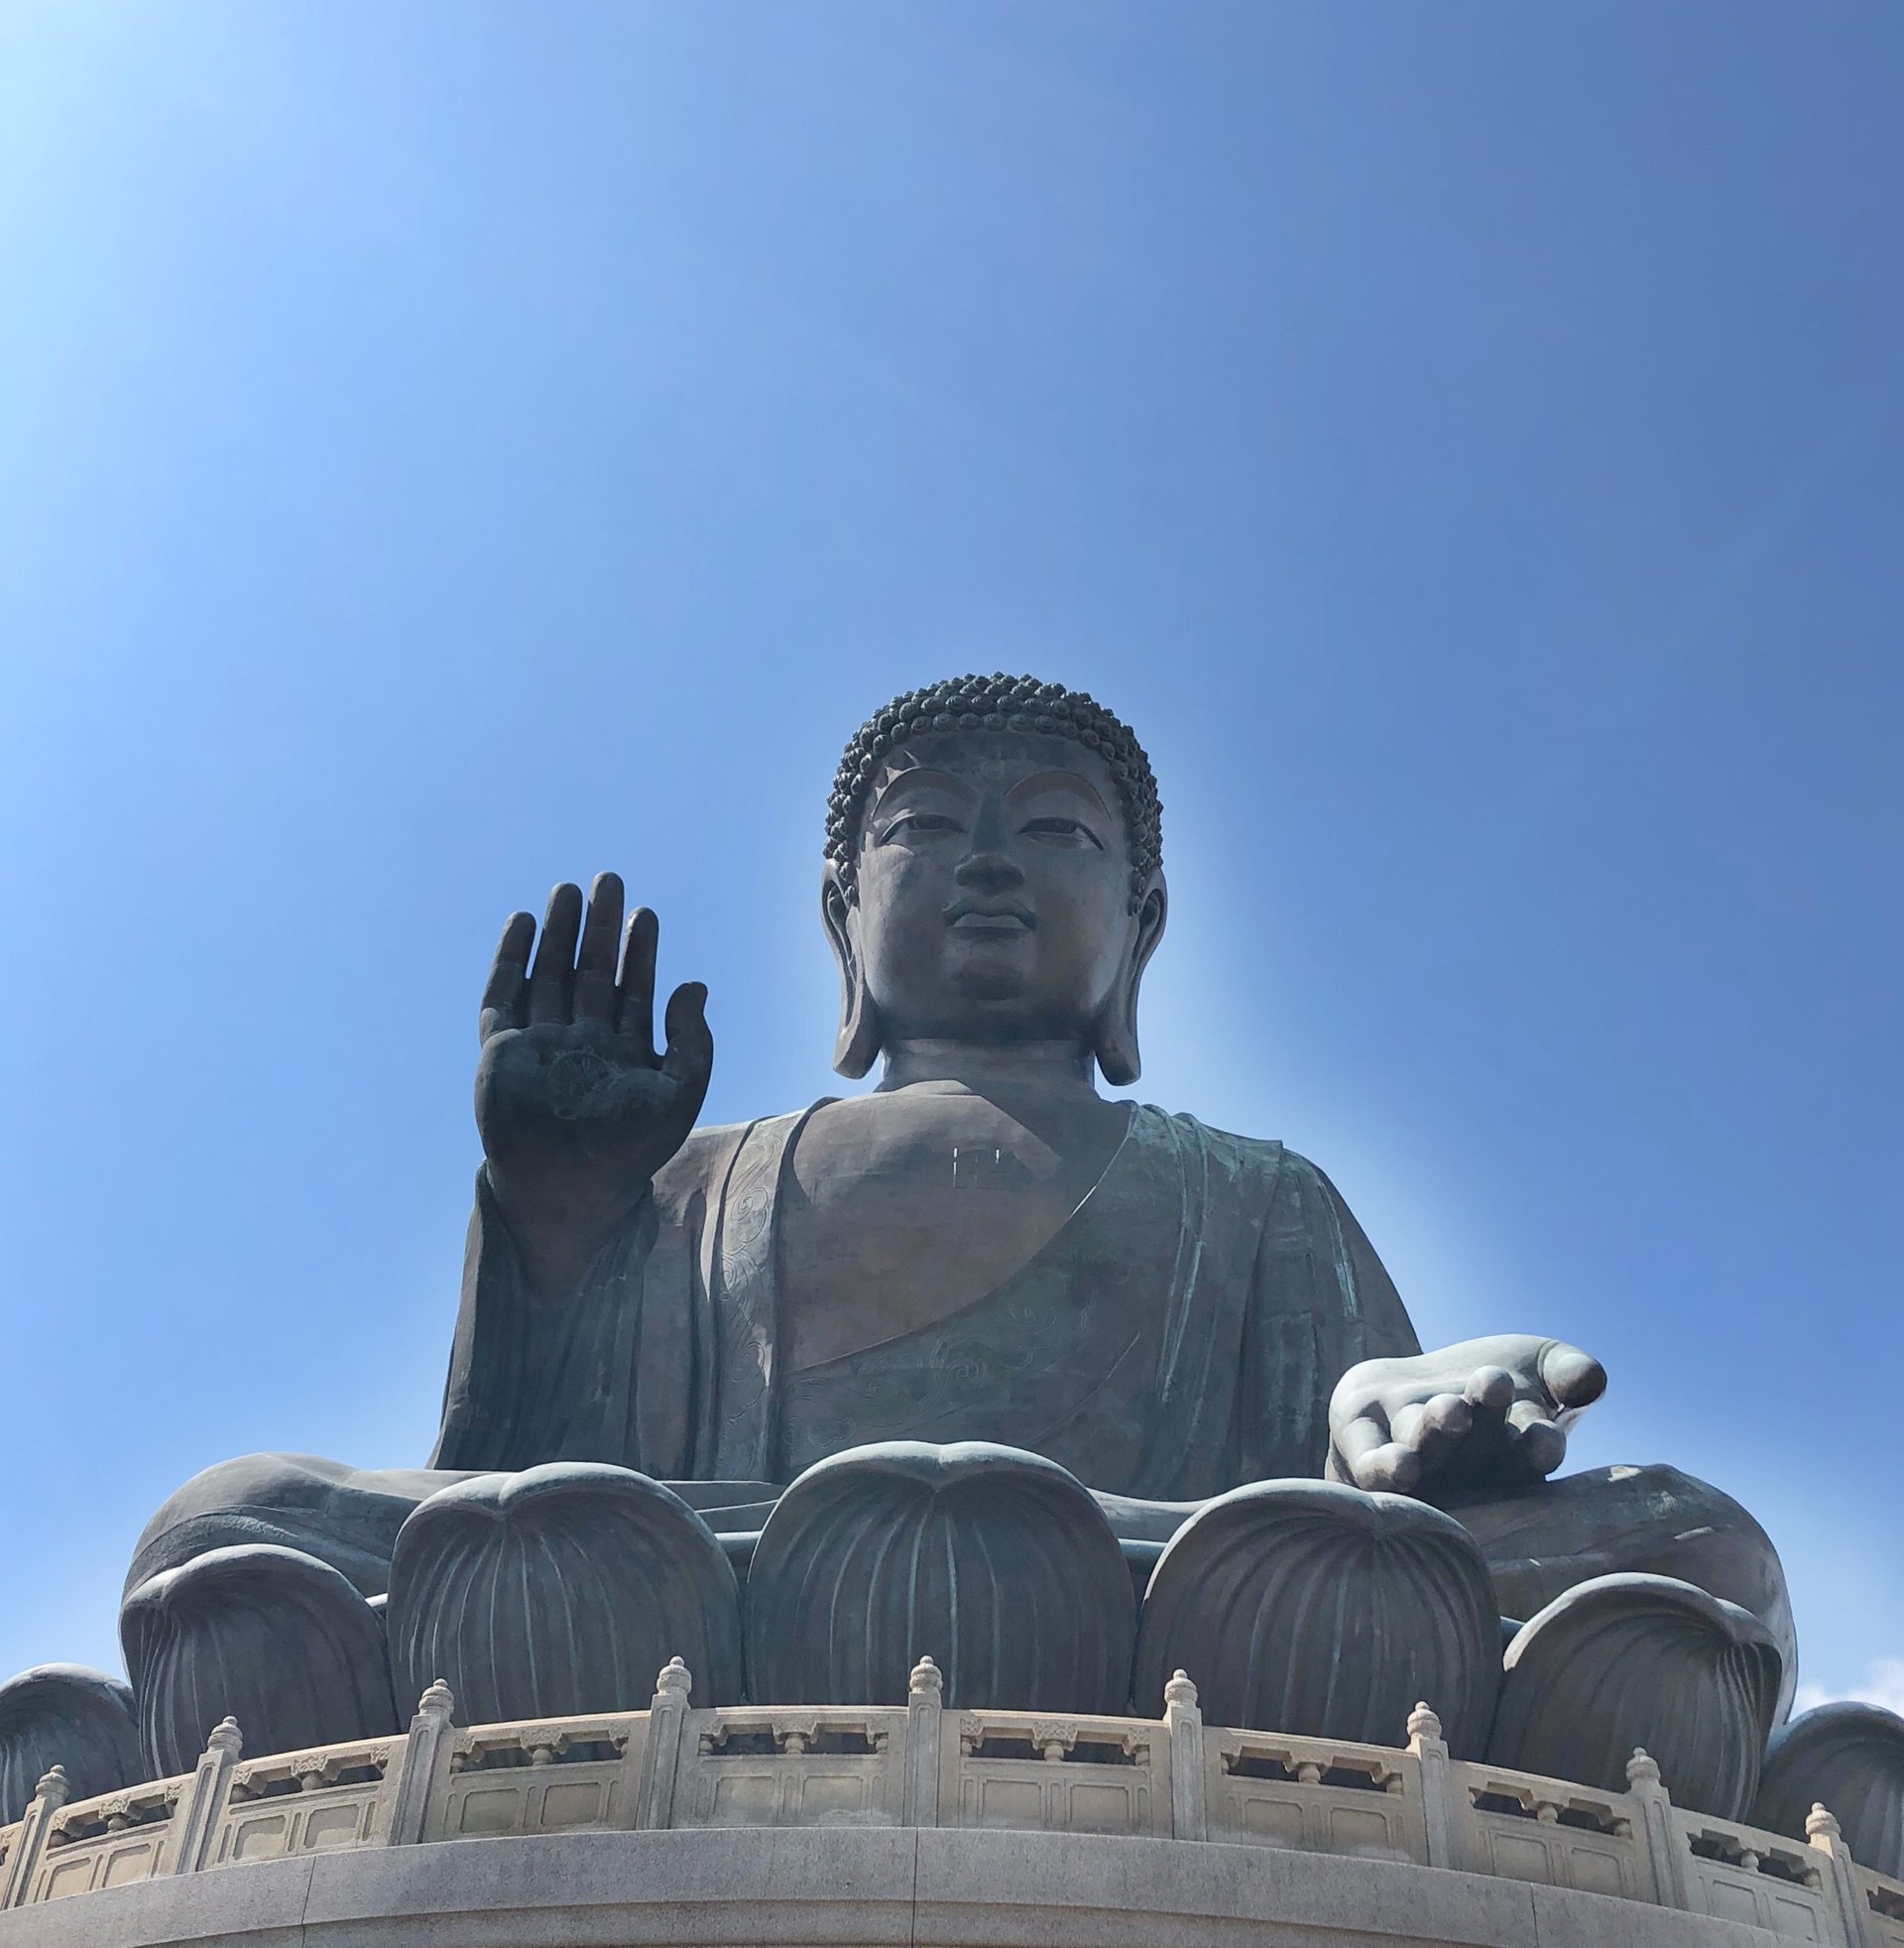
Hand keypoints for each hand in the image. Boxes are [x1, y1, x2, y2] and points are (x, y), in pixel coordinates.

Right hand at [475, 874, 711, 1265]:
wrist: (568, 1189)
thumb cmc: (627, 1153)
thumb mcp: (678, 1095)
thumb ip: (692, 1042)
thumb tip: (695, 986)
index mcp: (623, 1053)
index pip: (633, 990)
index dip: (640, 952)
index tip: (647, 914)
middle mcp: (581, 1043)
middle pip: (590, 972)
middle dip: (600, 928)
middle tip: (608, 879)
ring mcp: (540, 1045)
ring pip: (549, 975)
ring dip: (558, 934)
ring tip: (567, 891)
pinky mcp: (502, 1052)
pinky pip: (502, 998)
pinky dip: (510, 960)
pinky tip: (521, 923)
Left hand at [1326, 1334, 1606, 1498]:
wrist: (1410, 1390)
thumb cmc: (1485, 1383)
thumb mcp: (1538, 1364)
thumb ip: (1568, 1371)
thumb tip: (1591, 1380)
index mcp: (1515, 1451)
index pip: (1535, 1450)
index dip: (1539, 1444)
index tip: (1543, 1436)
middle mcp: (1467, 1465)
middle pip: (1477, 1444)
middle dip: (1483, 1417)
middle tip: (1490, 1386)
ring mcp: (1416, 1458)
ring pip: (1426, 1449)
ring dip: (1436, 1432)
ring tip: (1448, 1409)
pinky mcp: (1363, 1449)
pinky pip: (1372, 1464)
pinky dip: (1384, 1466)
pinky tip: (1398, 1463)